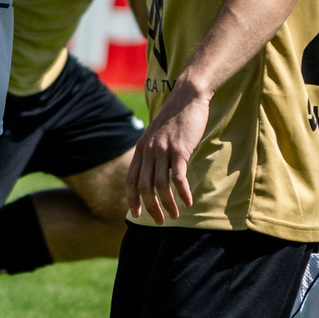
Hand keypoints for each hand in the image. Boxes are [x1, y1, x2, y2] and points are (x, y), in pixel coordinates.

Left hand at [128, 78, 208, 221]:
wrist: (187, 97)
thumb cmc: (175, 118)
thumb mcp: (157, 135)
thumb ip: (153, 151)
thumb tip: (153, 171)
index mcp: (141, 149)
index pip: (130, 180)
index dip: (131, 199)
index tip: (135, 214)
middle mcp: (149, 151)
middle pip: (144, 187)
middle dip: (150, 208)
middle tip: (160, 221)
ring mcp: (163, 150)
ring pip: (161, 185)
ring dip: (168, 204)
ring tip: (175, 216)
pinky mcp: (180, 150)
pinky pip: (179, 177)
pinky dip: (182, 193)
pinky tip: (188, 202)